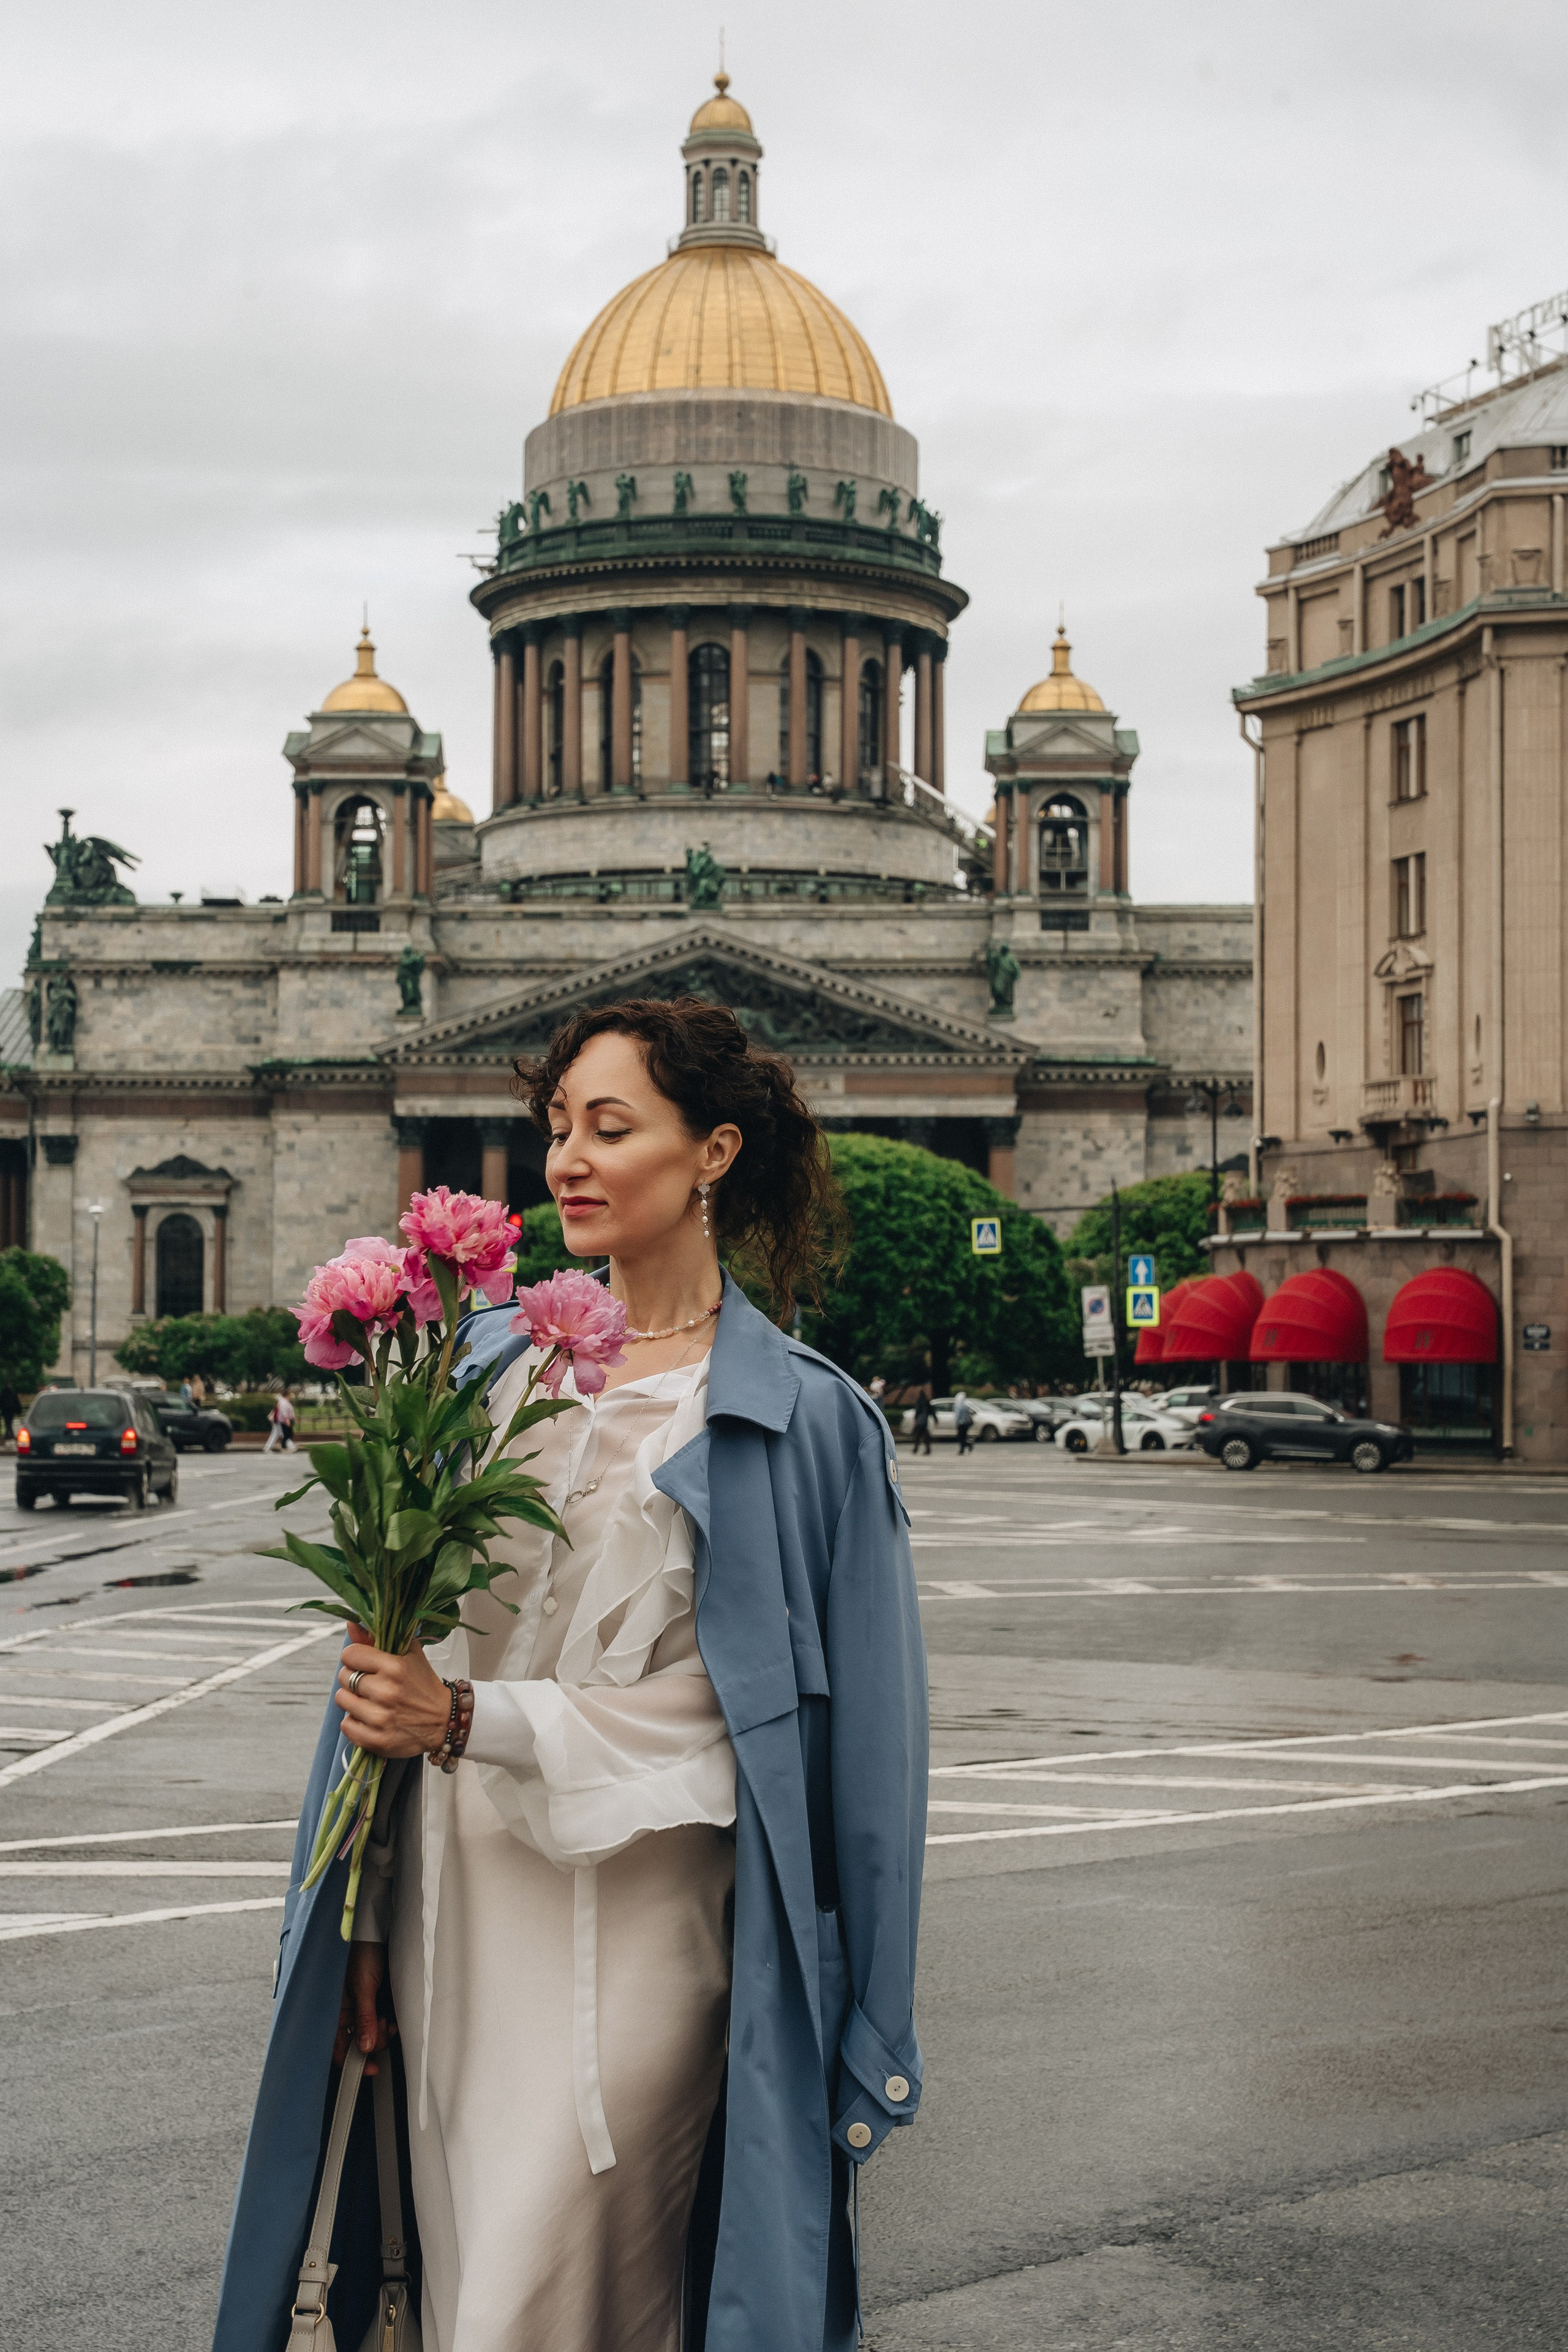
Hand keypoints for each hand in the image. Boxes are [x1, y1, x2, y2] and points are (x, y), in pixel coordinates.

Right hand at [334, 1941, 396, 2075]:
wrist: (377, 1932)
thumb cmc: (361, 1954)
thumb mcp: (362, 1987)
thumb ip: (363, 2018)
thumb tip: (365, 2047)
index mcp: (335, 2011)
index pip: (339, 2046)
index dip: (353, 2061)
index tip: (371, 2068)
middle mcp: (348, 2011)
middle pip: (360, 2042)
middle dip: (374, 2040)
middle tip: (384, 2028)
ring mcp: (363, 2006)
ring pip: (374, 2033)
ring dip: (383, 2030)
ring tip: (388, 2018)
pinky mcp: (376, 2000)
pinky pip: (383, 2020)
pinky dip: (389, 2021)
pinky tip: (392, 2015)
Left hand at [336, 1623, 452, 1757]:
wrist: (444, 1721)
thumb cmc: (424, 1685)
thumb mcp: (408, 1654)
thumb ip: (377, 1638)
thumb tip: (350, 1623)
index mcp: (395, 1667)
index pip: (350, 1654)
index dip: (355, 1657)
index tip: (364, 1663)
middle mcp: (386, 1692)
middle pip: (344, 1677)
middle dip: (354, 1678)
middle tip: (369, 1683)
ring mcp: (380, 1718)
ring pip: (342, 1700)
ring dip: (352, 1699)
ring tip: (369, 1700)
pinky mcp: (377, 1740)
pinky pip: (346, 1725)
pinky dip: (354, 1722)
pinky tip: (369, 1718)